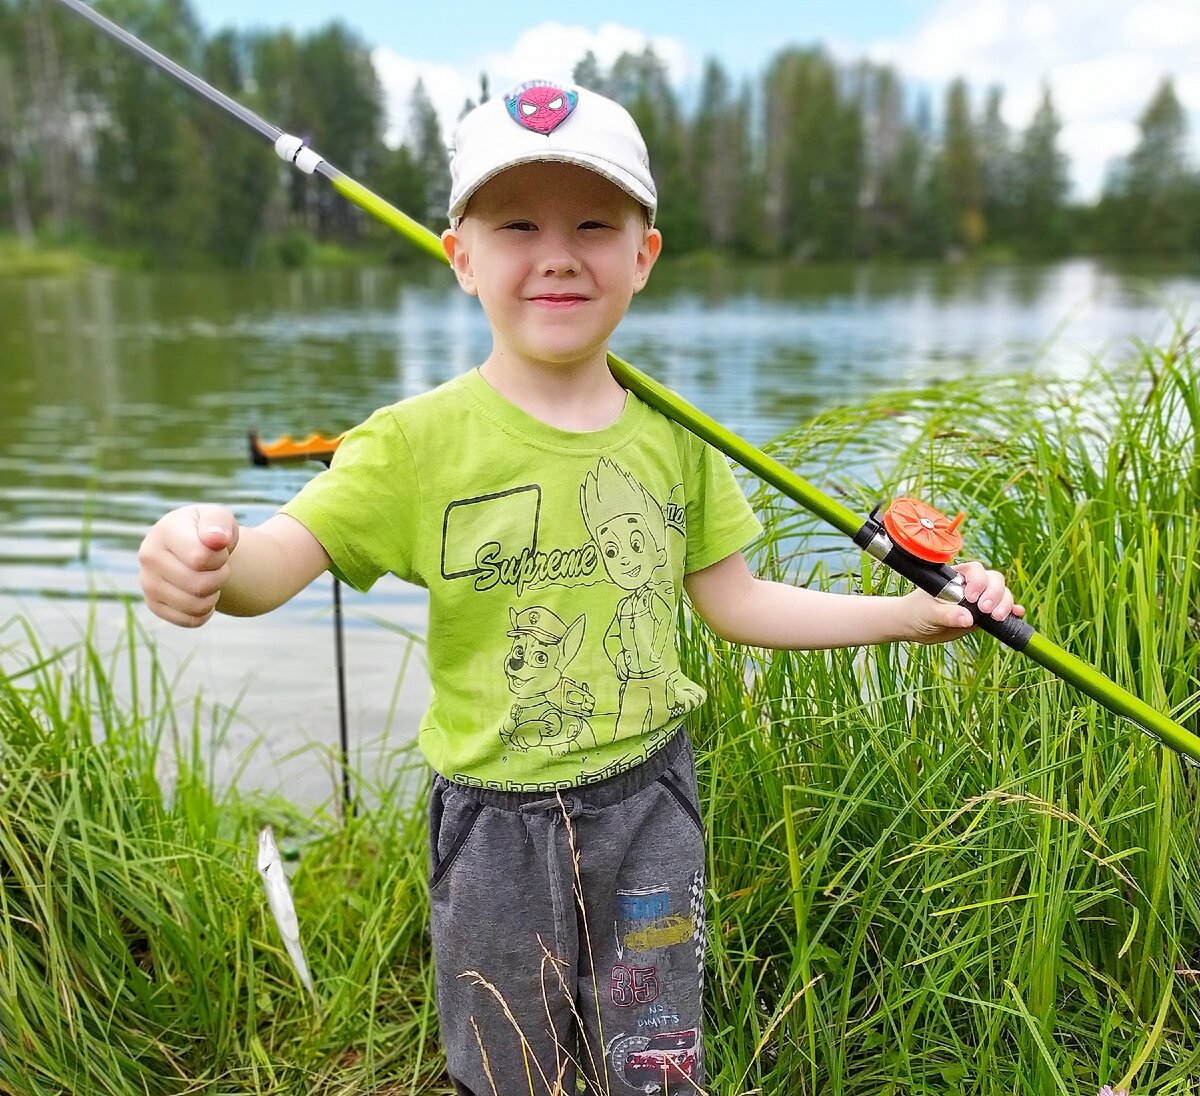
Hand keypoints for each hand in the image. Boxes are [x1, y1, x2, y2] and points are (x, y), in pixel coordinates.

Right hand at [138, 504, 239, 626]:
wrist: (195, 547)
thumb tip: (216, 539)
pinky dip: (205, 611)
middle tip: (218, 566)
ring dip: (214, 594)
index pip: (201, 558)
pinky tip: (202, 594)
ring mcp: (148, 583)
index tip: (219, 547)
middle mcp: (149, 557)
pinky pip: (191, 620)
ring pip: (196, 606)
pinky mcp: (154, 604)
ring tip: (210, 578)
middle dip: (221, 576)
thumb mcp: (219, 518)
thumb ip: (219, 523)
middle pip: (200, 585)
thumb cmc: (209, 531)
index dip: (220, 557)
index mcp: (164, 531)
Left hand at [901, 561, 1023, 644]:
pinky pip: (1003, 610)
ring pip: (1002, 594)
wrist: (916, 626)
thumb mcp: (928, 613)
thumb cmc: (917, 612)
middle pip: (994, 580)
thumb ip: (947, 614)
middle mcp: (971, 585)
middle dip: (995, 594)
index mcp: (956, 577)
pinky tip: (1016, 615)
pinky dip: (1012, 612)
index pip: (975, 570)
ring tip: (996, 618)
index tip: (972, 598)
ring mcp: (980, 599)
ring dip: (1005, 604)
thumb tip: (968, 618)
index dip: (979, 581)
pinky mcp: (985, 615)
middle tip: (986, 610)